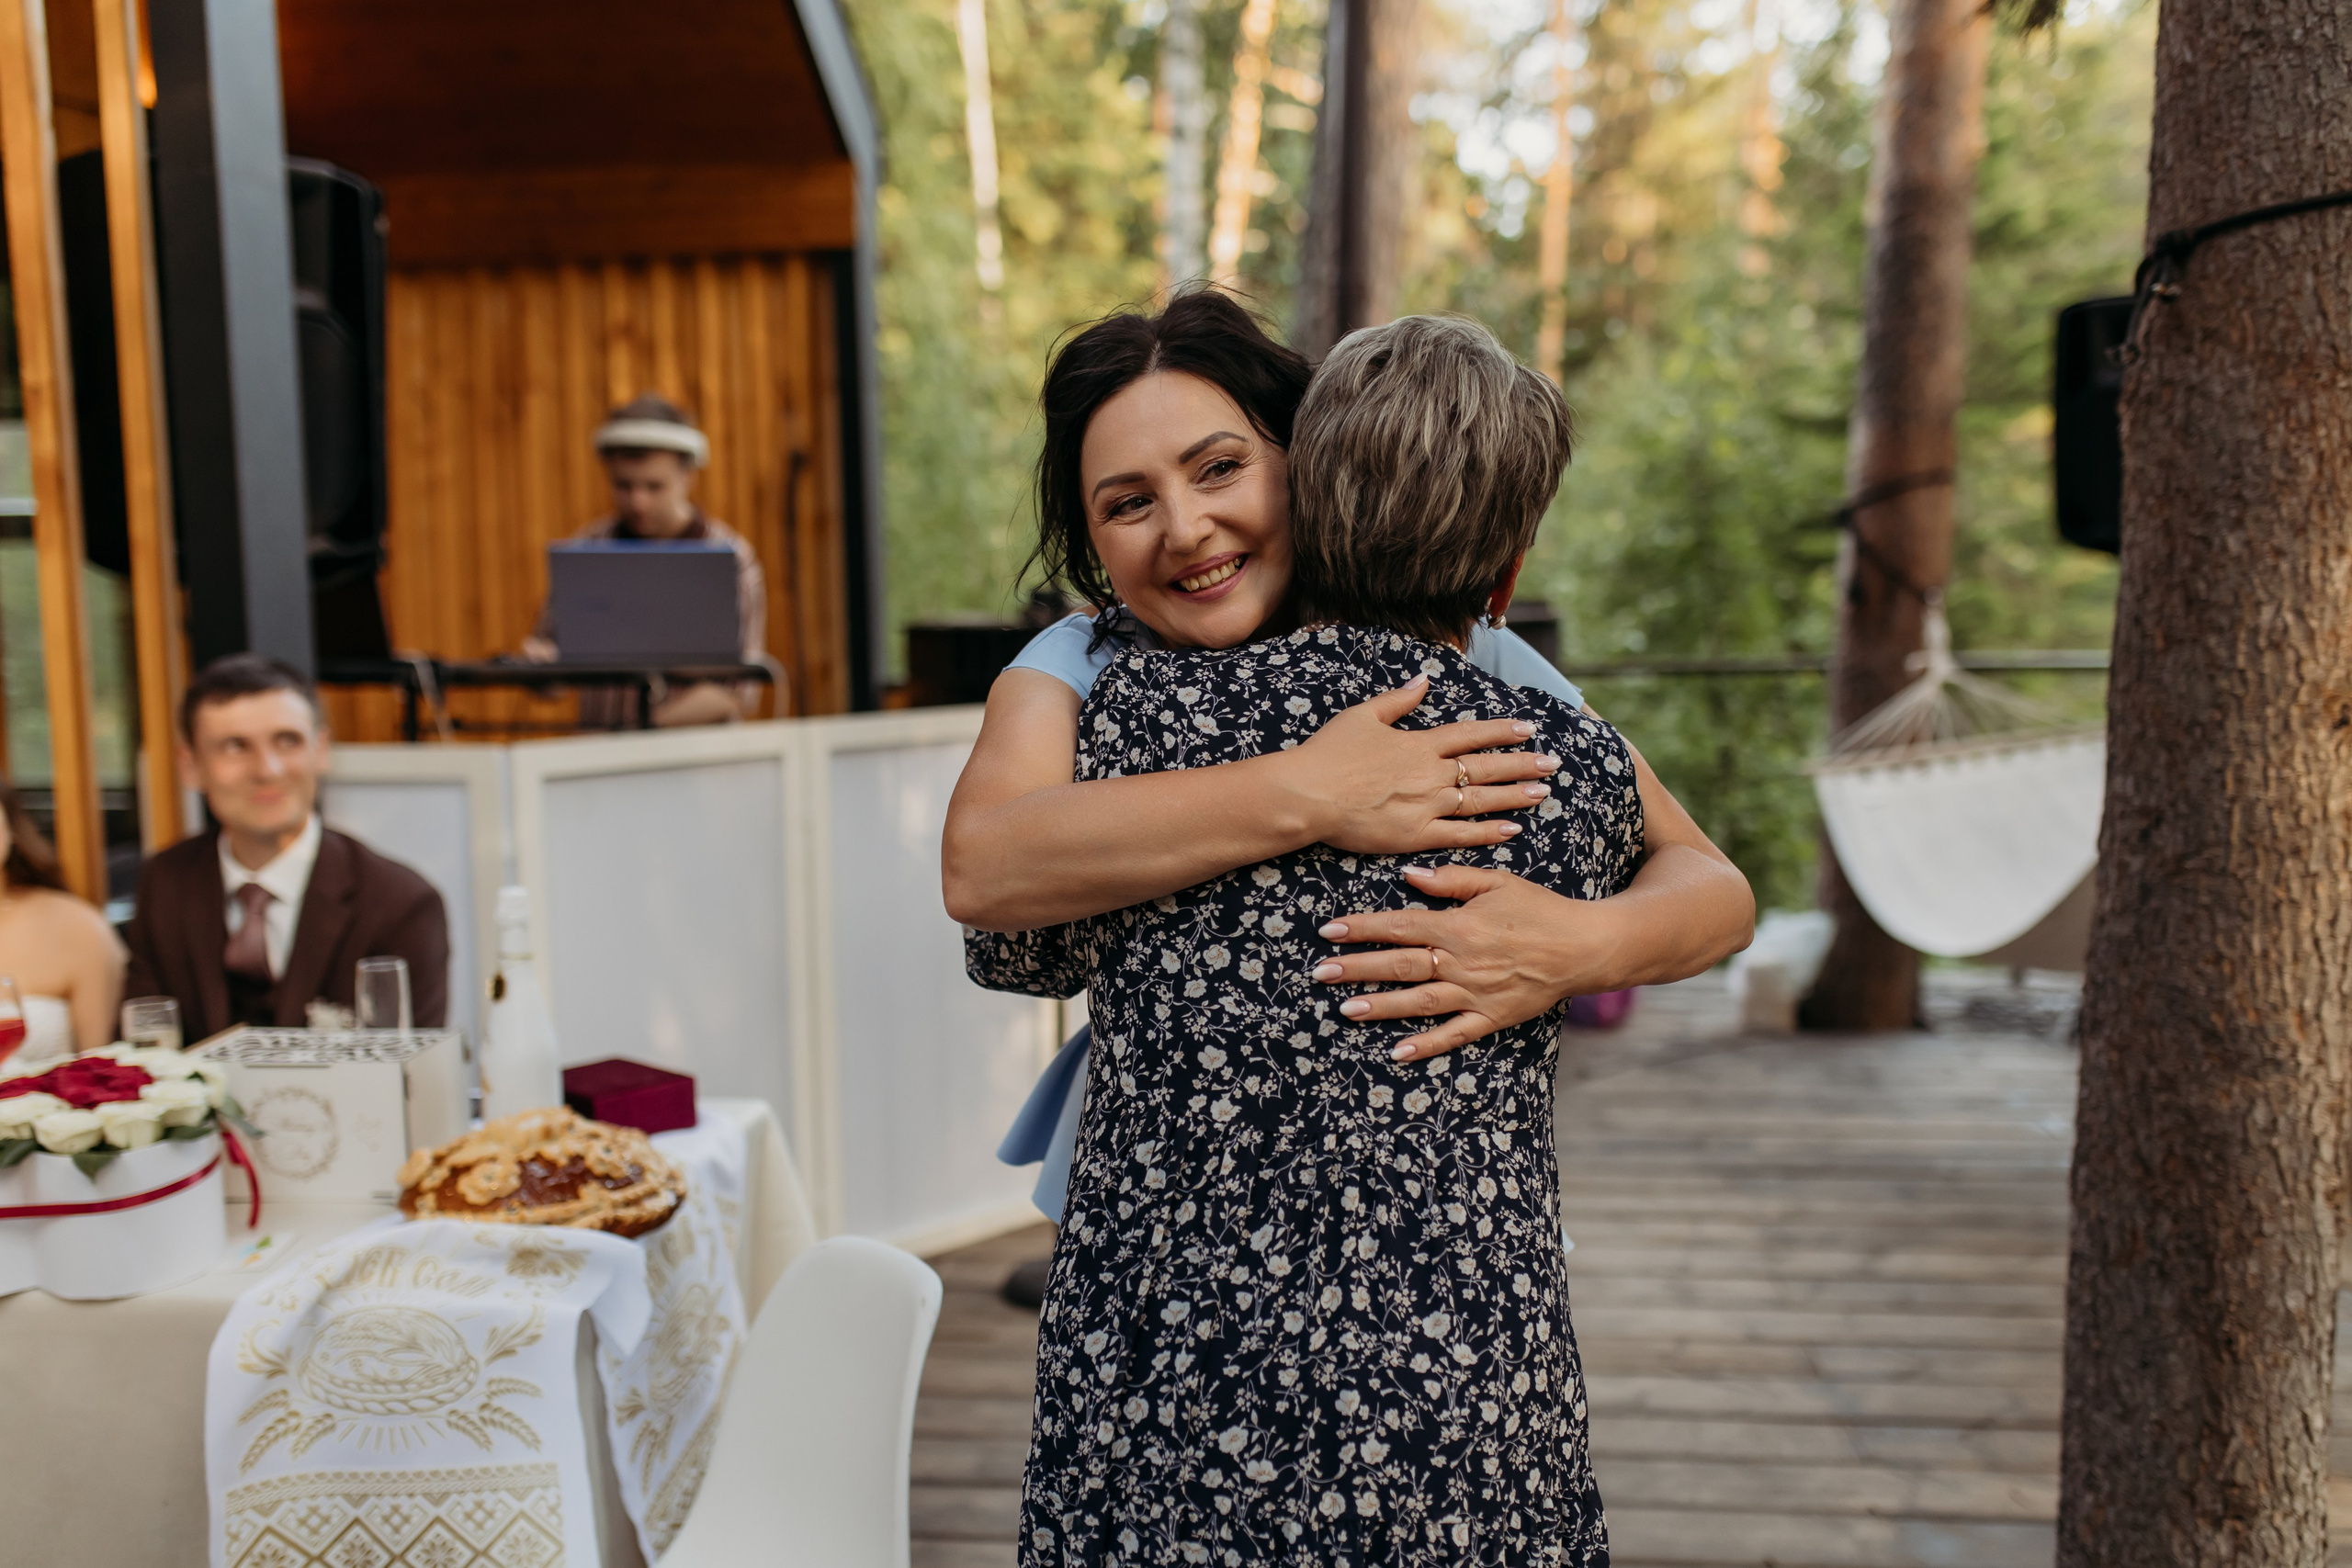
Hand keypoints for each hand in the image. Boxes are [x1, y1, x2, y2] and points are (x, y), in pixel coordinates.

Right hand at [1279, 677, 1561, 854]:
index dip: (1501, 731)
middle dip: (1522, 764)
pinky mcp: (1417, 835)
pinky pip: (1462, 834)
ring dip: (1515, 796)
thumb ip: (1399, 700)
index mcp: (1419, 744)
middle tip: (1552, 763)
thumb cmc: (1329, 754)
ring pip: (1481, 799)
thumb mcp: (1363, 715)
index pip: (1471, 735)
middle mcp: (1431, 773)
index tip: (1528, 728)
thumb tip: (1425, 680)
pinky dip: (1489, 832)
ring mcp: (1427, 806)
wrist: (1309, 794)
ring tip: (1542, 792)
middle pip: (1486, 766)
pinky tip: (1513, 829)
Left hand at [1311, 864, 1616, 1060]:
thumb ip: (1452, 880)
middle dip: (1358, 968)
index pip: (1400, 926)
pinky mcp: (1492, 1017)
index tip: (1329, 931)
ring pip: (1419, 1002)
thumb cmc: (1540, 909)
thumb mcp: (1498, 882)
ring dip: (1381, 1006)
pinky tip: (1398, 1052)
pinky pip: (1454, 1034)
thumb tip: (1409, 876)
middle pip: (1400, 965)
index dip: (1362, 928)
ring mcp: (1476, 993)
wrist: (1584, 947)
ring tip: (1346, 1010)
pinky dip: (1426, 1045)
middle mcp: (1461, 962)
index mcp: (1459, 926)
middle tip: (1320, 973)